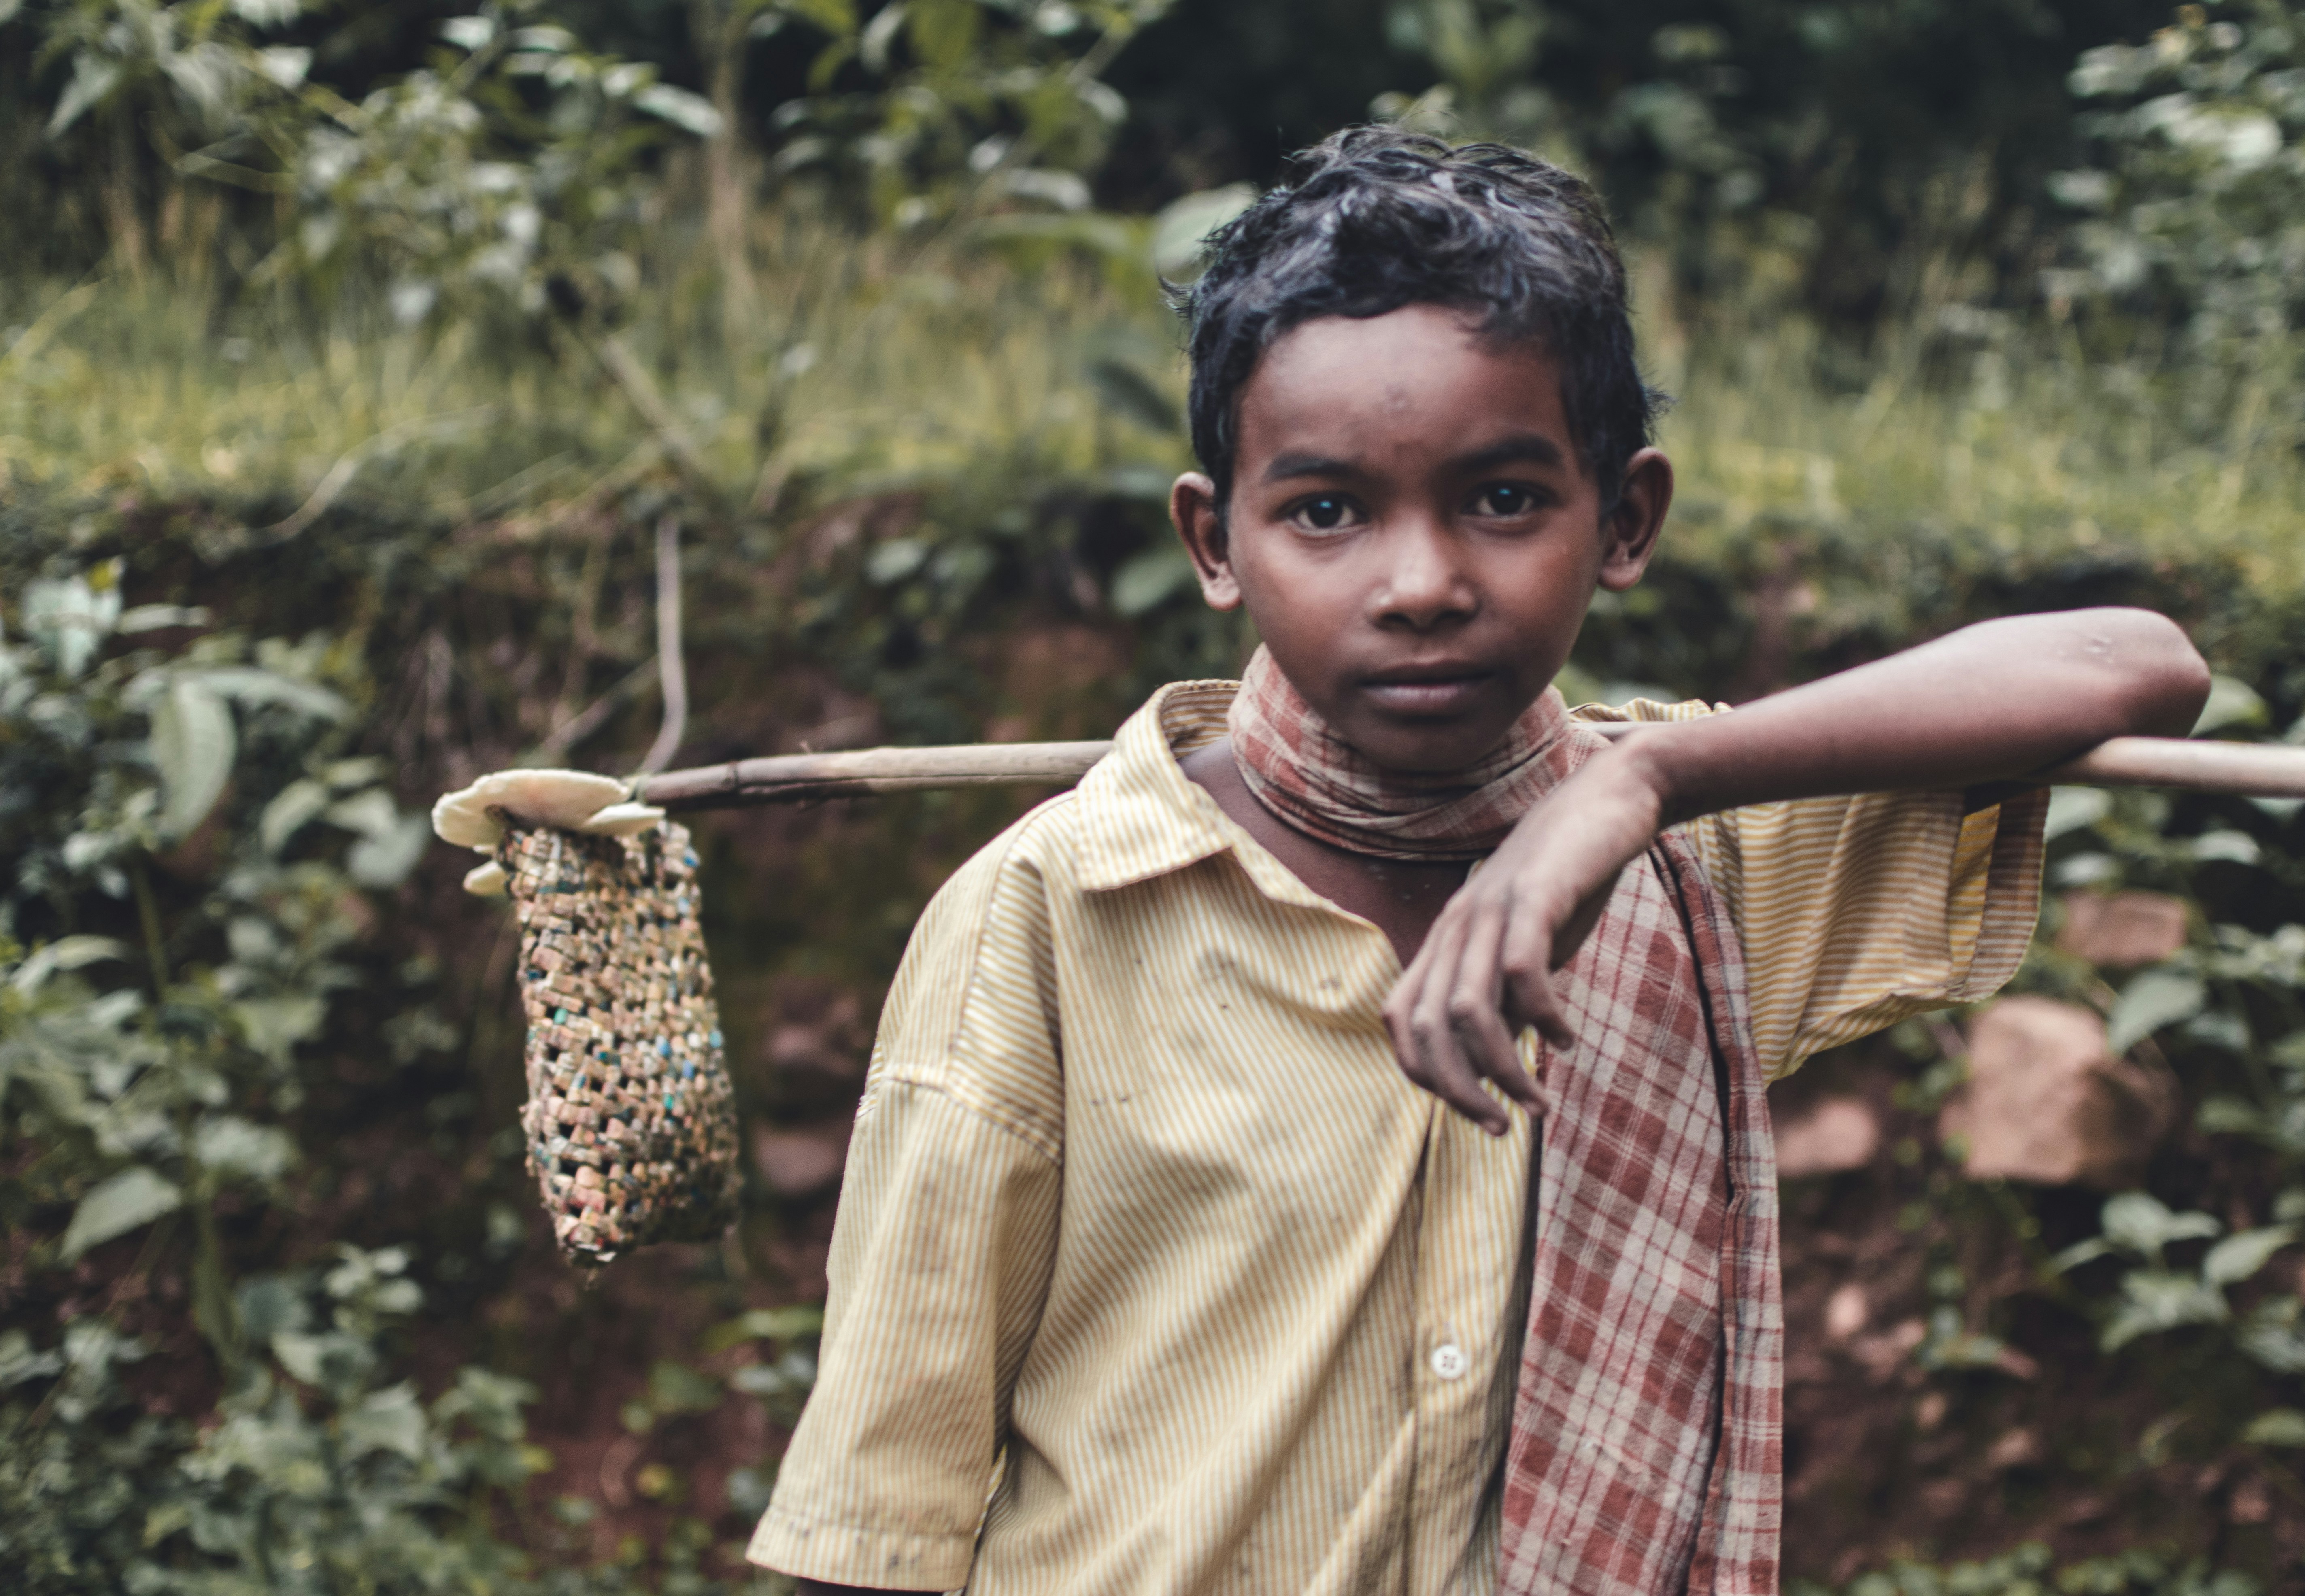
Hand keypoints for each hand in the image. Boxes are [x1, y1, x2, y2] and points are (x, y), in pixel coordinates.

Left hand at [1381, 747, 1665, 1133]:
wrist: (1610, 797)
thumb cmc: (1568, 878)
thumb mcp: (1527, 944)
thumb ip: (1505, 994)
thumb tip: (1497, 1058)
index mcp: (1447, 936)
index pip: (1402, 1019)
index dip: (1426, 1074)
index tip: (1474, 1109)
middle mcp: (1457, 924)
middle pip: (1426, 1025)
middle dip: (1458, 1091)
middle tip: (1500, 1128)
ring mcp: (1492, 907)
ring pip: (1467, 1009)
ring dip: (1499, 1069)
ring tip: (1537, 1103)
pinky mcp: (1536, 896)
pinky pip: (1521, 971)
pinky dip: (1541, 1017)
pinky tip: (1566, 1039)